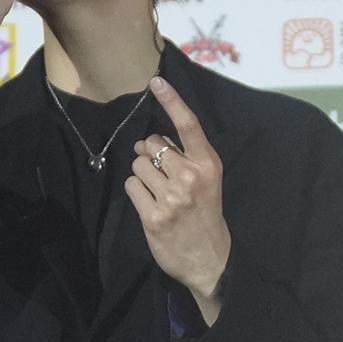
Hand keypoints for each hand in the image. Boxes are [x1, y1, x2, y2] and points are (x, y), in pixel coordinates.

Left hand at [125, 78, 231, 302]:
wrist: (209, 259)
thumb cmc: (206, 215)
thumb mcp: (207, 182)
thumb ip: (186, 158)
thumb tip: (149, 141)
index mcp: (208, 164)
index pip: (188, 126)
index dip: (172, 100)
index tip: (156, 82)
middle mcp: (190, 177)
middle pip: (152, 145)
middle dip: (149, 154)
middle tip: (160, 172)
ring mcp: (171, 197)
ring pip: (138, 164)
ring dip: (142, 174)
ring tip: (156, 191)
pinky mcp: (154, 215)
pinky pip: (132, 186)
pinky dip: (136, 192)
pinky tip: (149, 204)